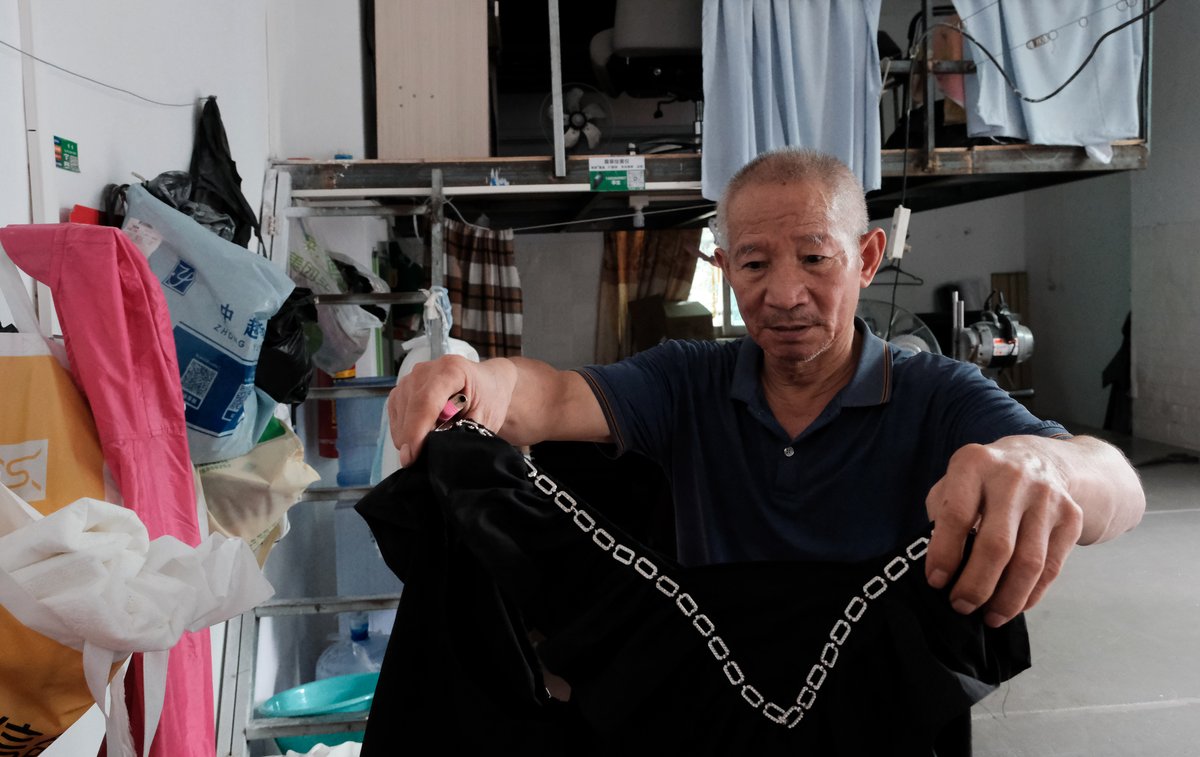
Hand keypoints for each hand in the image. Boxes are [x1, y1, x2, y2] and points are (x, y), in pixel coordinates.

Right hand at [387, 355, 516, 466]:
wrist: (486, 385)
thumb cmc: (488, 399)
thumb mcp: (484, 418)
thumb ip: (461, 432)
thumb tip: (438, 452)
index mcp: (451, 370)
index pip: (426, 401)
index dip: (417, 431)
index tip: (412, 457)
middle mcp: (425, 371)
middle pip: (409, 411)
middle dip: (415, 440)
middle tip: (438, 450)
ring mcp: (409, 380)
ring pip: (400, 419)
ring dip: (413, 436)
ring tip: (439, 433)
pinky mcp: (400, 392)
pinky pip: (396, 420)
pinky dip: (407, 433)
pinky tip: (428, 431)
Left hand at [924, 437, 1083, 627]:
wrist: (1040, 460)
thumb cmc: (981, 482)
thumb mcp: (952, 484)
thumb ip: (941, 519)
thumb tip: (942, 572)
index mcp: (974, 463)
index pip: (956, 515)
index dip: (944, 554)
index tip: (936, 582)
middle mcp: (1013, 477)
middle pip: (997, 545)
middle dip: (976, 585)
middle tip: (961, 606)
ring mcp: (1047, 497)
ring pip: (1029, 563)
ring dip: (1006, 599)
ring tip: (989, 616)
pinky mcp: (1071, 517)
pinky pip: (1051, 567)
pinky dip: (1031, 594)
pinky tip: (1013, 606)